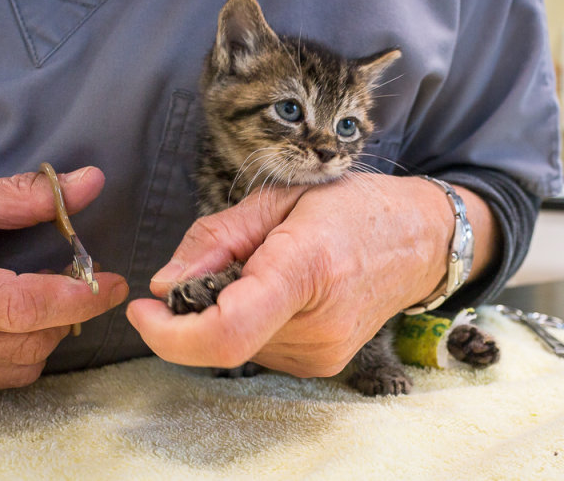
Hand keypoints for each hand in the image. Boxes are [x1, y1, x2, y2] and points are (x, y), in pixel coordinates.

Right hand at [0, 168, 128, 406]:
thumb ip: (15, 197)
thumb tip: (88, 182)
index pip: (18, 306)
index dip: (78, 297)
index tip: (114, 283)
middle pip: (25, 344)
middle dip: (67, 314)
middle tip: (77, 280)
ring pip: (13, 369)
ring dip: (43, 334)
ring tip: (39, 297)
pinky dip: (11, 354)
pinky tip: (3, 323)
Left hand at [127, 174, 496, 376]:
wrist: (419, 241)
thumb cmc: (353, 208)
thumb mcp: (279, 198)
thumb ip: (216, 239)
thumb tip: (167, 286)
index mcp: (306, 268)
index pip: (226, 331)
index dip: (169, 333)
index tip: (144, 309)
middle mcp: (317, 325)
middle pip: (220, 335)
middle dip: (202, 302)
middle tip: (235, 258)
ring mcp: (323, 353)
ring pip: (236, 344)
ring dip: (229, 310)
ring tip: (271, 268)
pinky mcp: (322, 364)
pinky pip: (260, 348)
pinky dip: (253, 321)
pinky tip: (284, 291)